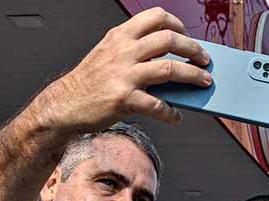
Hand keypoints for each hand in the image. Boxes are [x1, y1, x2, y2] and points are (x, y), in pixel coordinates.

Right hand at [36, 7, 210, 131]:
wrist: (65, 105)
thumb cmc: (89, 82)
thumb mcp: (108, 55)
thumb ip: (133, 51)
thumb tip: (169, 60)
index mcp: (120, 36)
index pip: (157, 16)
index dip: (178, 24)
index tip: (187, 36)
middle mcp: (123, 51)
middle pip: (170, 40)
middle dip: (193, 49)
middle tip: (204, 60)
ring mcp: (124, 75)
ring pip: (170, 69)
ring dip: (193, 76)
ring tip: (204, 82)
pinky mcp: (124, 99)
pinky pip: (157, 105)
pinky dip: (171, 112)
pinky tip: (175, 116)